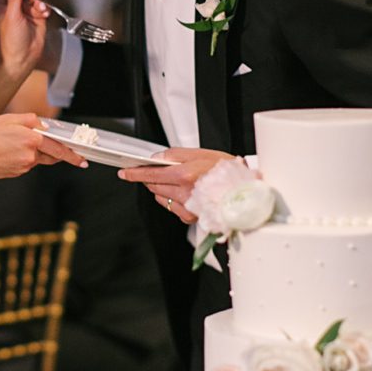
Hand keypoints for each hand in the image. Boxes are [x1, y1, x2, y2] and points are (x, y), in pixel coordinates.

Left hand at [0, 0, 53, 75]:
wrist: (24, 57)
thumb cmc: (11, 41)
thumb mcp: (11, 16)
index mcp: (1, 1)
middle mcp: (13, 2)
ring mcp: (25, 7)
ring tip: (40, 7)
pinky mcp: (37, 13)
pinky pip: (43, 2)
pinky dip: (45, 6)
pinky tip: (43, 14)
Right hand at [0, 112, 84, 181]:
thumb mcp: (6, 119)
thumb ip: (29, 120)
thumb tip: (43, 125)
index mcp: (31, 139)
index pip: (59, 147)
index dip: (72, 154)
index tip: (82, 158)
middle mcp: (30, 155)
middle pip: (50, 155)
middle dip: (56, 153)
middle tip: (60, 153)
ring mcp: (23, 166)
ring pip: (36, 158)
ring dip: (33, 152)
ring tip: (13, 144)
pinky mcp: (16, 173)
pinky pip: (26, 164)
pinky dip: (22, 157)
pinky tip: (7, 151)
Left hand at [119, 148, 233, 224]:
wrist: (246, 190)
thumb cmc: (229, 171)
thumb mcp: (202, 153)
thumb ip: (176, 155)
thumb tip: (157, 158)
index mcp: (186, 175)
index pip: (151, 174)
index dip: (135, 173)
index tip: (125, 172)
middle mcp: (185, 193)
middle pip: (154, 187)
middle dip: (151, 179)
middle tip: (155, 172)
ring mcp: (188, 207)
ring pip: (161, 198)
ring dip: (161, 189)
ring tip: (176, 181)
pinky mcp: (191, 217)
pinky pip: (171, 208)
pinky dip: (171, 200)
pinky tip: (182, 193)